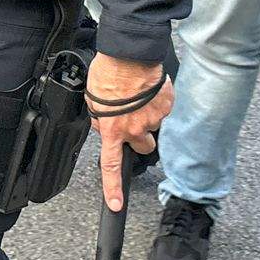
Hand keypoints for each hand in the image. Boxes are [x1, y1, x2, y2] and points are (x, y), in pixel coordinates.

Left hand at [87, 54, 173, 211]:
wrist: (129, 55)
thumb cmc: (109, 73)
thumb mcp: (93, 100)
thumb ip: (101, 119)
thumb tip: (105, 126)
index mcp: (113, 129)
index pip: (111, 165)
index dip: (113, 188)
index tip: (116, 203)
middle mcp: (135, 129)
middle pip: (143, 146)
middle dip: (139, 137)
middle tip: (132, 119)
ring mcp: (153, 118)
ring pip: (152, 124)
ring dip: (146, 114)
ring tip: (136, 95)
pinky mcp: (166, 105)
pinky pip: (162, 108)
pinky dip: (155, 101)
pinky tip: (146, 88)